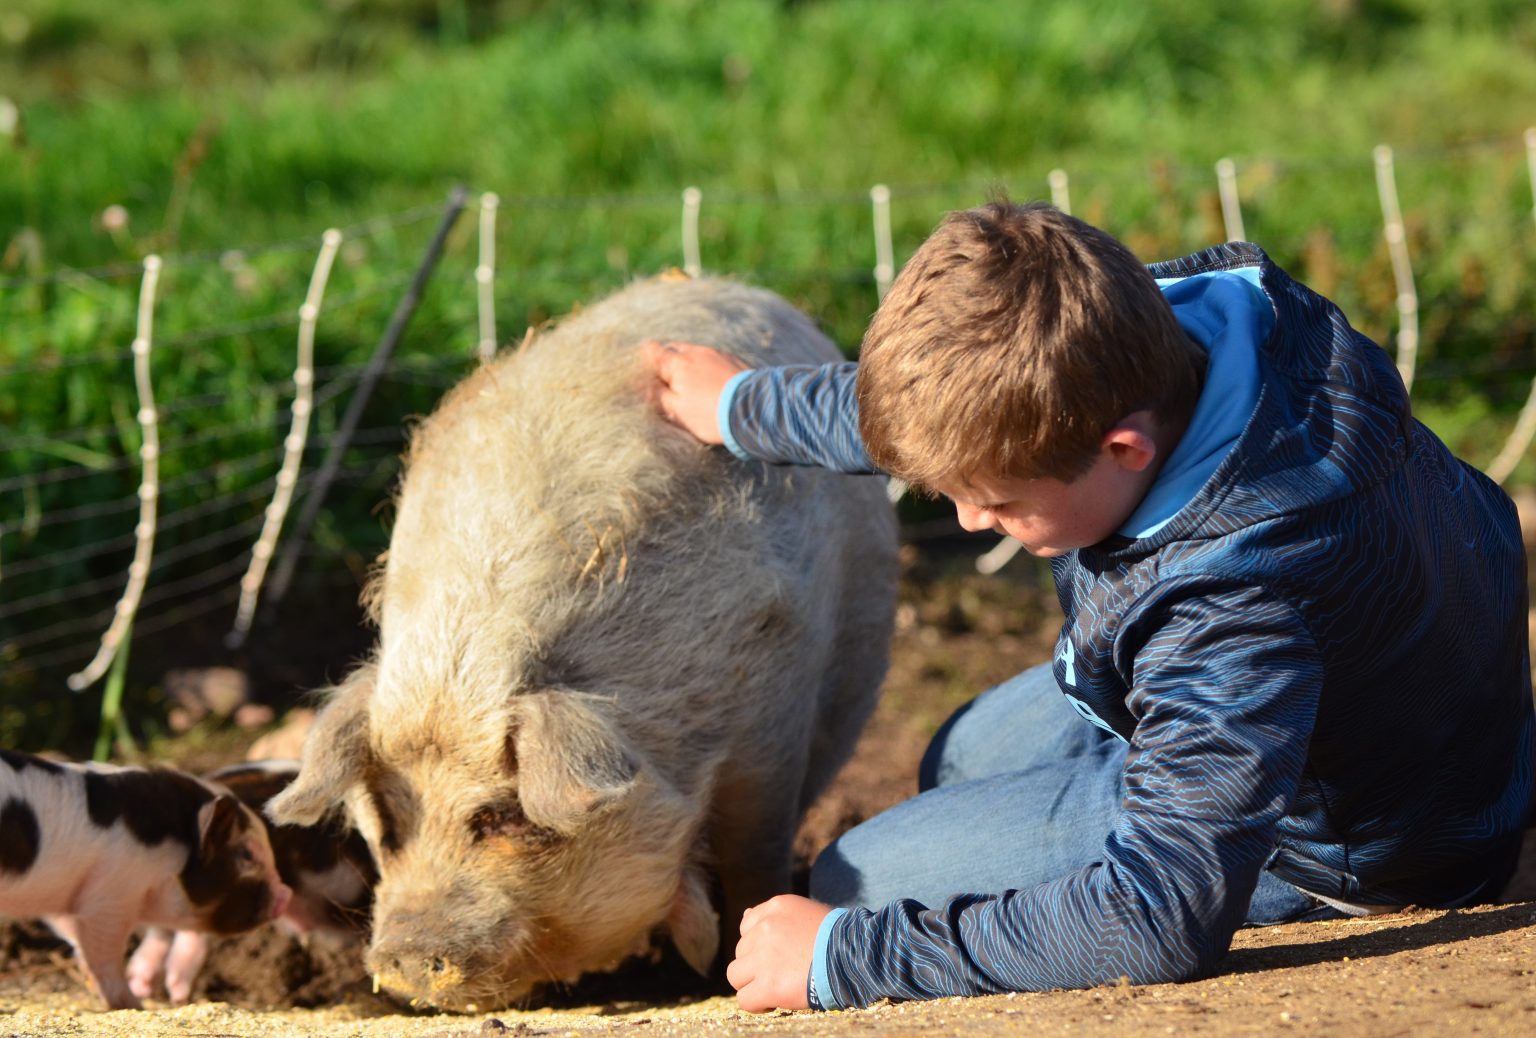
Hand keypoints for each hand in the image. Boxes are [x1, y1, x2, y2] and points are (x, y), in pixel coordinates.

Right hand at [640, 339, 749, 444]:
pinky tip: (712, 382)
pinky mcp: (734, 359)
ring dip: (689, 363)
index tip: (643, 364)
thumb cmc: (711, 414)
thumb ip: (660, 396)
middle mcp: (696, 352)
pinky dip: (708, 366)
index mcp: (677, 364)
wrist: (754, 410)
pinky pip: (714, 358)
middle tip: (666, 377)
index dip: (645, 356)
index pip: (652, 351)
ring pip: (695, 352)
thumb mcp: (679, 411)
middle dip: (667, 359)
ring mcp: (717, 354)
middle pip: (674, 348)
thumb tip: (646, 385)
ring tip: (692, 382)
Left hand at [726, 894, 831, 1012]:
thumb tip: (744, 917)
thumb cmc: (840, 937)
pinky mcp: (768, 985)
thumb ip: (777, 917)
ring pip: (736, 975)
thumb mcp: (807, 913)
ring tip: (773, 989)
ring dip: (752, 983)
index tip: (776, 955)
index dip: (759, 944)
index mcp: (776, 907)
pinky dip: (756, 1004)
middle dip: (756, 964)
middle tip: (780, 973)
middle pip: (742, 951)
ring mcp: (763, 956)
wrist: (857, 956)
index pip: (748, 925)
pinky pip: (744, 999)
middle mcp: (765, 928)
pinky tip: (773, 1003)